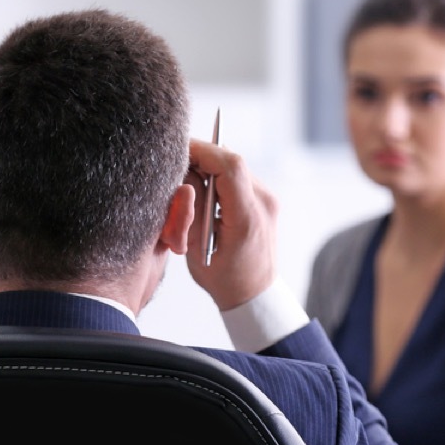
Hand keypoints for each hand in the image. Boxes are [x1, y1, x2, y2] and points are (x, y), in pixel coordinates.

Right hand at [185, 139, 277, 310]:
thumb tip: (183, 174)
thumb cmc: (223, 278)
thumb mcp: (196, 247)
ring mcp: (268, 200)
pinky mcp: (265, 199)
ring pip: (234, 165)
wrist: (254, 294)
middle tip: (176, 165)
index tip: (178, 151)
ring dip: (209, 165)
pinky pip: (239, 175)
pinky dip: (219, 175)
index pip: (229, 166)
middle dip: (202, 156)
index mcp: (247, 219)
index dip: (202, 151)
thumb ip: (190, 210)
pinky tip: (204, 189)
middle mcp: (264, 204)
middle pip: (231, 160)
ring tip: (188, 180)